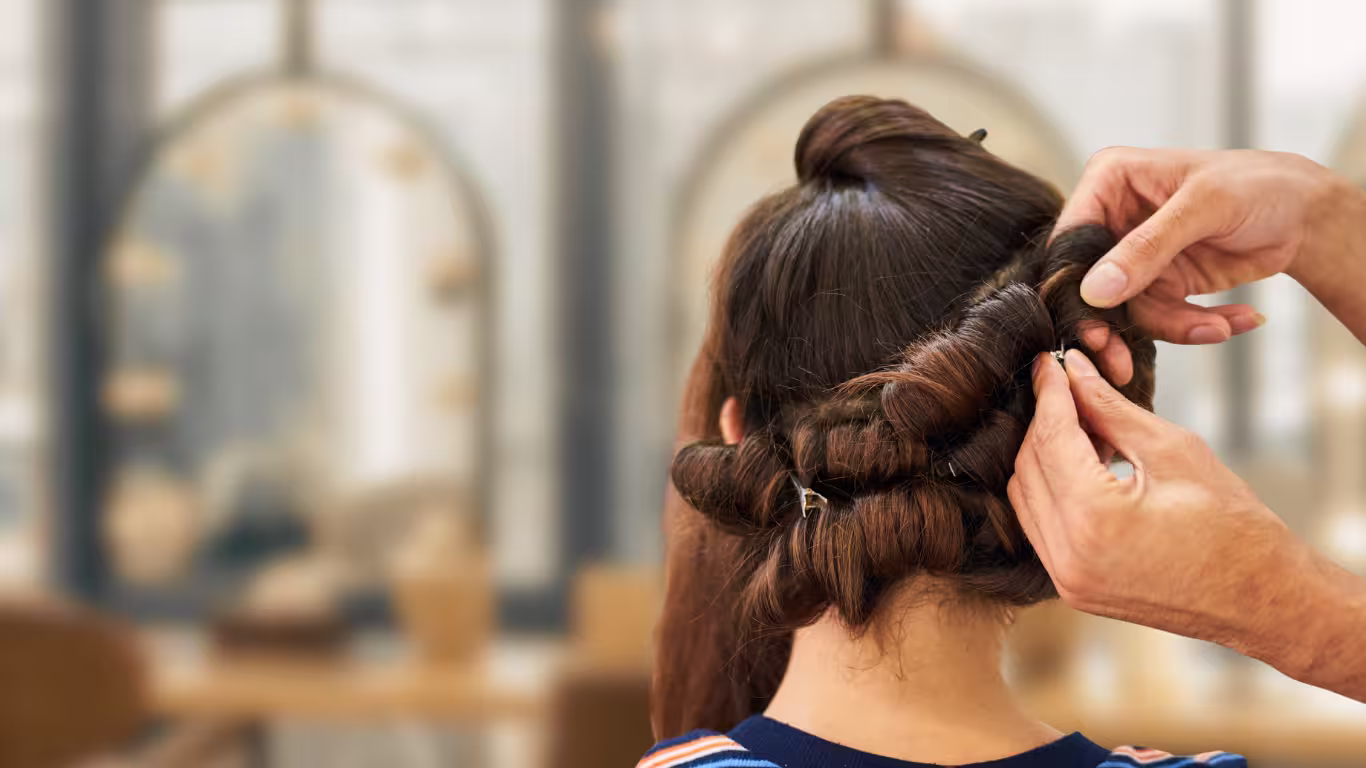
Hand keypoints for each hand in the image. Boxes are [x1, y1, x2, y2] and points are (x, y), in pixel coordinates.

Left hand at [1007, 349, 1363, 689]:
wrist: (1264, 600)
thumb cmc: (1234, 525)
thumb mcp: (1172, 449)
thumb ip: (1111, 409)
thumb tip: (1073, 371)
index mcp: (1094, 519)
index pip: (1050, 438)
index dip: (1050, 393)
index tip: (1050, 361)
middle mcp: (1068, 555)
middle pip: (1029, 466)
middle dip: (1045, 421)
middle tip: (1069, 388)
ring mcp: (1066, 579)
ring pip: (1026, 496)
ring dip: (1044, 455)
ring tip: (1083, 427)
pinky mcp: (1072, 589)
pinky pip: (1039, 527)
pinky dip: (1051, 490)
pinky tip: (1082, 465)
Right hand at [1060, 148, 1365, 379]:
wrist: (1304, 214)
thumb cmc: (1258, 185)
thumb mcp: (1203, 207)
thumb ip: (1146, 247)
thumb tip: (1095, 289)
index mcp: (1110, 181)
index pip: (1071, 239)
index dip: (1075, 285)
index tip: (1091, 326)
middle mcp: (1113, 218)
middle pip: (1090, 284)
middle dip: (1115, 325)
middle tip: (1121, 361)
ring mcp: (1134, 255)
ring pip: (1127, 310)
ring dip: (1173, 326)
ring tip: (1219, 328)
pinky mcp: (1159, 283)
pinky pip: (1160, 318)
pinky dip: (1194, 326)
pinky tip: (1236, 320)